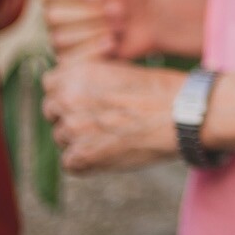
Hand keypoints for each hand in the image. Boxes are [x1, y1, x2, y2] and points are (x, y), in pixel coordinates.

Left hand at [41, 59, 183, 171]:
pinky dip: (87, 162)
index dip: (66, 91)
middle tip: (100, 122)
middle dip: (70, 116)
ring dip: (80, 140)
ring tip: (112, 137)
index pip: (50, 84)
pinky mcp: (81, 156)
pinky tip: (111, 153)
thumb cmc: (162, 91)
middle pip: (52, 112)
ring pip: (61, 138)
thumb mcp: (120, 71)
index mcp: (77, 73)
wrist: (184, 114)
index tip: (84, 100)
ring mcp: (73, 128)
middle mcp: (68, 98)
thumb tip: (75, 92)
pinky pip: (70, 163)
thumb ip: (91, 80)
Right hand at [42, 0, 157, 59]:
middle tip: (120, 8)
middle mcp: (53, 15)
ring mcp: (61, 40)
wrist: (152, 19)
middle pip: (53, 17)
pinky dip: (94, 50)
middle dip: (91, 13)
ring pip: (61, 39)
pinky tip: (114, 42)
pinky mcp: (73, 61)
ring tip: (121, 24)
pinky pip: (71, 60)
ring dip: (95, 30)